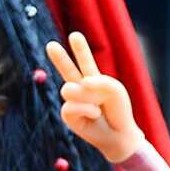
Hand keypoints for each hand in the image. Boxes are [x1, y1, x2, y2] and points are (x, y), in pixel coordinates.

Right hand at [46, 32, 144, 162]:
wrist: (118, 134)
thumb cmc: (118, 111)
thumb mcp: (115, 90)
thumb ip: (99, 81)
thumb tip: (79, 84)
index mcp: (92, 79)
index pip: (85, 61)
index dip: (80, 49)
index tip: (75, 36)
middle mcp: (81, 88)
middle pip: (67, 69)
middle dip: (59, 57)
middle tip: (50, 45)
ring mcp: (73, 101)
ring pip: (68, 89)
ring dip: (86, 96)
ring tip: (98, 106)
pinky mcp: (68, 115)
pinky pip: (71, 105)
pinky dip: (86, 108)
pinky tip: (95, 114)